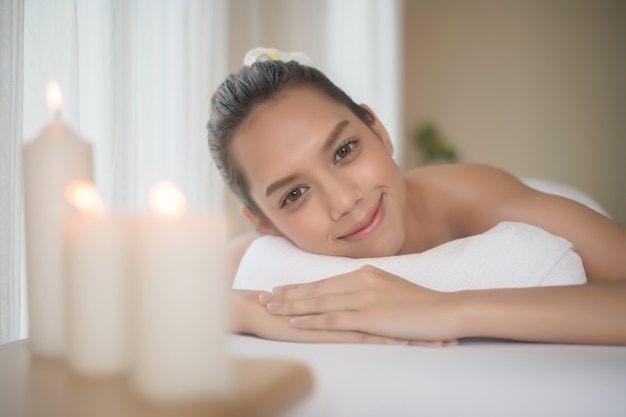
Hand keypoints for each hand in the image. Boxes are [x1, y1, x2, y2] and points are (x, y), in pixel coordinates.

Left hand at [259, 265, 458, 344]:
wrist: (446, 309)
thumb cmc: (421, 303)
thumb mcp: (392, 288)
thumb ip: (370, 288)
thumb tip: (353, 293)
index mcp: (365, 273)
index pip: (325, 280)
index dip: (300, 286)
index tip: (280, 288)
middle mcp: (361, 281)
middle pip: (316, 288)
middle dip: (288, 293)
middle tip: (263, 295)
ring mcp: (364, 298)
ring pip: (320, 302)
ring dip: (292, 306)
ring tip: (270, 308)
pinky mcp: (370, 316)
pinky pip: (334, 319)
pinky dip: (312, 320)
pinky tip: (295, 322)